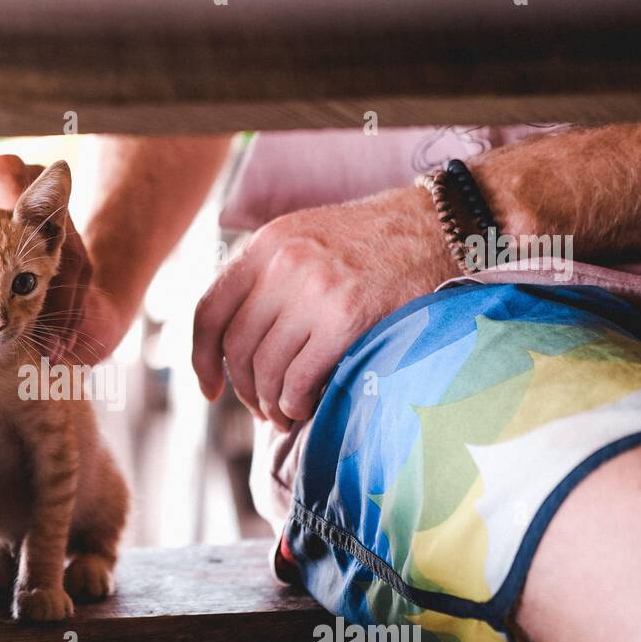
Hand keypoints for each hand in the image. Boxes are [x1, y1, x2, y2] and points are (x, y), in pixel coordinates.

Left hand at [192, 186, 454, 430]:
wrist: (439, 228)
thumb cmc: (372, 245)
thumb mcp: (305, 240)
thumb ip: (266, 279)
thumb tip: (228, 345)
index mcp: (265, 244)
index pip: (209, 311)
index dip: (201, 359)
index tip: (209, 388)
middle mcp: (284, 263)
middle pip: (237, 347)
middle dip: (243, 390)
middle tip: (260, 408)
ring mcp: (315, 290)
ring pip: (267, 368)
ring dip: (271, 403)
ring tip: (285, 414)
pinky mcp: (348, 318)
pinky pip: (301, 378)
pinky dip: (297, 402)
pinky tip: (305, 407)